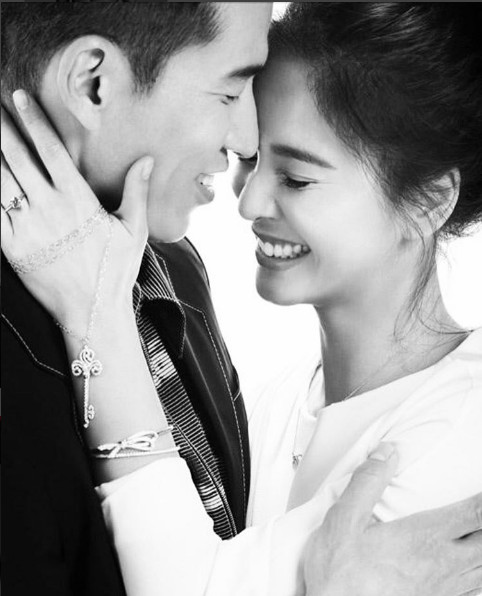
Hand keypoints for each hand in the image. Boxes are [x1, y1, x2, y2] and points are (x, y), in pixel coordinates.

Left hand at [1, 90, 152, 332]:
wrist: (92, 312)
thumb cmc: (115, 271)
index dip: (33, 122)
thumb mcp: (133, 230)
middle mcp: (49, 209)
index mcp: (78, 201)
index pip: (51, 151)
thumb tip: (147, 160)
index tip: (19, 98)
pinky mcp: (11, 246)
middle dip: (2, 127)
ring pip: (0, 181)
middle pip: (17, 158)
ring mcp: (27, 228)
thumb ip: (136, 191)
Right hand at [304, 443, 481, 595]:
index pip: (474, 511)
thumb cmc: (339, 578)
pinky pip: (474, 592)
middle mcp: (442, 564)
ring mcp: (443, 589)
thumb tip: (387, 454)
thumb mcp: (343, 521)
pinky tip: (473, 572)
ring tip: (480, 535)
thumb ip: (367, 483)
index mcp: (424, 537)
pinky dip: (479, 577)